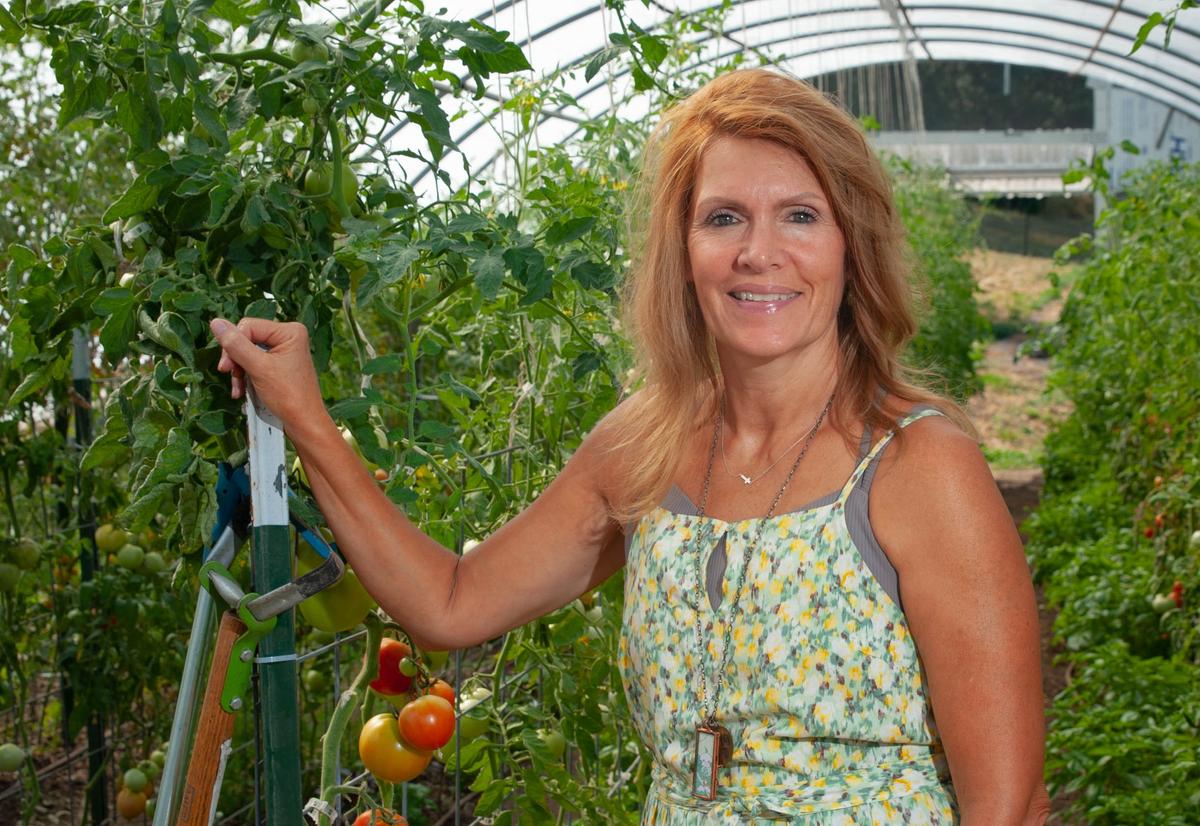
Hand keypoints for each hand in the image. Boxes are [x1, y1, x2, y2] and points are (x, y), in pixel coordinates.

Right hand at [210, 317, 323, 431]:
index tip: (226, 367)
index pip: (248, 326)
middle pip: (246, 338)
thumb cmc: (289, 396)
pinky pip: (254, 363)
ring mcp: (283, 351)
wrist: (303, 423)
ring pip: (247, 352)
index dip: (233, 344)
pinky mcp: (278, 365)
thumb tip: (215, 322)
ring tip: (238, 388)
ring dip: (238, 371)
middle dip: (236, 359)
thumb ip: (236, 345)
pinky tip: (241, 390)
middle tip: (229, 374)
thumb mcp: (258, 368)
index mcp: (290, 331)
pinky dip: (245, 376)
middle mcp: (288, 337)